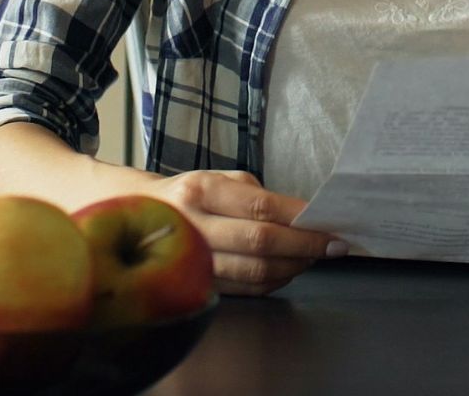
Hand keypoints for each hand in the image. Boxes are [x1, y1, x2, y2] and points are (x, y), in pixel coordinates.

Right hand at [146, 170, 345, 295]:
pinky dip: (273, 281)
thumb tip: (302, 216)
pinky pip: (244, 288)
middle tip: (333, 246)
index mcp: (201, 191)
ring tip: (313, 258)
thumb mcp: (218, 180)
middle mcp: (193, 225)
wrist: (135, 217)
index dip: (300, 220)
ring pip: (254, 271)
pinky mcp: (194, 285)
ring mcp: (191, 261)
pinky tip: (287, 271)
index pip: (261, 207)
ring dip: (293, 267)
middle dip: (304, 246)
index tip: (330, 225)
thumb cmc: (190, 195)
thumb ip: (257, 195)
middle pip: (260, 242)